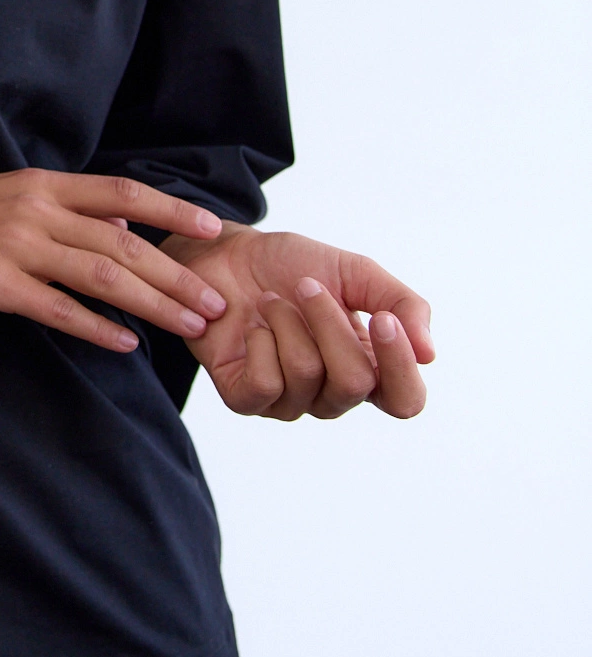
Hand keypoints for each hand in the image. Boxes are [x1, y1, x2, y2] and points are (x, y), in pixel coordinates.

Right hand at [0, 169, 231, 352]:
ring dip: (153, 304)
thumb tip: (124, 224)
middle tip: (215, 302)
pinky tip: (126, 343)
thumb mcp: (6, 198)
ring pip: (102, 275)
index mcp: (41, 185)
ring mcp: (13, 246)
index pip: (124, 193)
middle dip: (176, 275)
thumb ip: (64, 210)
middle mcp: (34, 210)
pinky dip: (97, 327)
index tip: (214, 229)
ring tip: (188, 326)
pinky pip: (58, 309)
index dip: (173, 212)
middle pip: (124, 243)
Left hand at [161, 225, 433, 419]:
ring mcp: (289, 402)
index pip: (405, 400)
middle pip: (354, 384)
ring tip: (271, 301)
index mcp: (368, 368)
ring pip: (307, 376)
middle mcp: (332, 394)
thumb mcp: (357, 273)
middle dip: (330, 324)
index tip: (382, 318)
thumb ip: (402, 305)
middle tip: (305, 286)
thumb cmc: (292, 267)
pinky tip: (252, 325)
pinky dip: (261, 340)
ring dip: (288, 323)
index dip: (399, 367)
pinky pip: (265, 384)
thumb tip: (428, 354)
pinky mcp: (246, 399)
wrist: (227, 254)